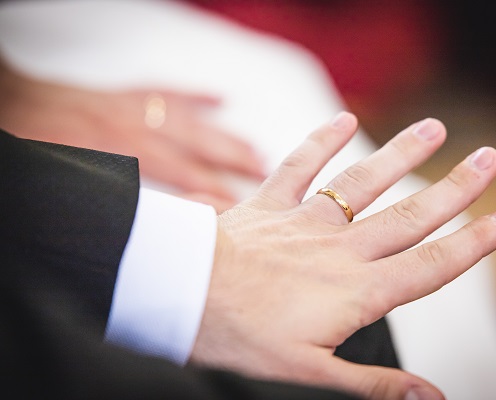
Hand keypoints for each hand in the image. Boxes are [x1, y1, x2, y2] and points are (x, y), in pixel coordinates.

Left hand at [0, 60, 265, 209]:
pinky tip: (222, 98)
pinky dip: (199, 95)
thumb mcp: (74, 181)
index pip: (185, 180)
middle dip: (234, 167)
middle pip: (199, 152)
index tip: (243, 210)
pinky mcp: (130, 94)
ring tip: (258, 152)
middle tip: (266, 180)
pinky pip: (171, 92)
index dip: (216, 197)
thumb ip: (117, 202)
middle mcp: (139, 130)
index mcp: (126, 154)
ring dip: (228, 139)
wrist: (9, 99)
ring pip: (195, 125)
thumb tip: (158, 227)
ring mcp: (137, 109)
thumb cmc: (34, 141)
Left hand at [192, 113, 495, 398]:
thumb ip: (374, 385)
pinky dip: (321, 140)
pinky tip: (344, 119)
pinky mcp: (269, 205)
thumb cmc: (239, 341)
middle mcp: (339, 249)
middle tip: (489, 157)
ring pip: (364, 182)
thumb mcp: (309, 376)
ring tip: (434, 127)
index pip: (430, 266)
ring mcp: (305, 222)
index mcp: (355, 292)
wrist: (180, 297)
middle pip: (410, 215)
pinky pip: (299, 165)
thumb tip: (431, 398)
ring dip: (401, 154)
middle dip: (455, 188)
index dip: (472, 244)